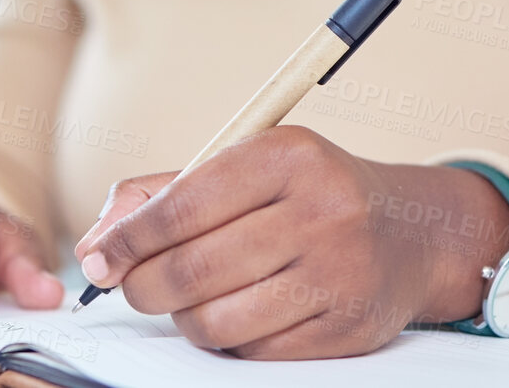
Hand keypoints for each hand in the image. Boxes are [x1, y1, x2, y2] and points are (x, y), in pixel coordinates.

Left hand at [72, 126, 508, 358]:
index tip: (98, 258)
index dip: (127, 239)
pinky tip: (237, 315)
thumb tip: (98, 243)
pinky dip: (229, 341)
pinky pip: (254, 352)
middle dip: (143, 286)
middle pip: (192, 269)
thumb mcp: (243, 167)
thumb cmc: (305, 194)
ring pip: (216, 320)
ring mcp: (337, 273)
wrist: (410, 232)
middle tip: (132, 287)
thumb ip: (162, 194)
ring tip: (189, 300)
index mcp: (286, 156)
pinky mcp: (347, 328)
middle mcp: (319, 210)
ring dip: (184, 318)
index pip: (182, 205)